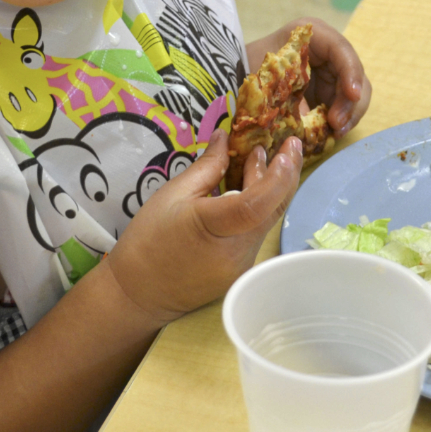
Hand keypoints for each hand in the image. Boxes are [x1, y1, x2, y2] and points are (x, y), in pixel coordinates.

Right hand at [104, 130, 301, 324]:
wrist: (138, 293)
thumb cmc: (148, 241)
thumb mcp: (172, 195)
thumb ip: (206, 167)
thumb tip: (224, 138)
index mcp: (213, 229)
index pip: (256, 204)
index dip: (276, 177)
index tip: (286, 151)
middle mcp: (236, 251)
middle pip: (271, 209)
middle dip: (286, 174)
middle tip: (291, 144)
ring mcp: (241, 264)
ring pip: (266, 219)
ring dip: (269, 188)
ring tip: (262, 156)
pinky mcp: (240, 269)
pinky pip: (255, 231)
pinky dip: (258, 206)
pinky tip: (249, 186)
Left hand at [247, 18, 370, 137]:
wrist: (238, 74)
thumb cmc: (249, 67)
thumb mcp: (264, 77)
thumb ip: (285, 97)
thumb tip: (308, 124)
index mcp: (314, 37)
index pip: (341, 50)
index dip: (351, 72)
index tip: (353, 95)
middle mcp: (329, 53)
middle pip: (354, 74)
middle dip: (350, 101)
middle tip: (336, 125)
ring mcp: (332, 72)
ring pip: (355, 93)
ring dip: (349, 114)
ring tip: (334, 132)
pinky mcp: (330, 92)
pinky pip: (344, 106)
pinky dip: (340, 120)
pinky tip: (330, 133)